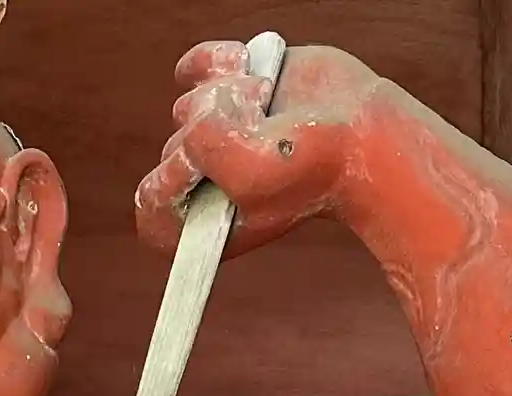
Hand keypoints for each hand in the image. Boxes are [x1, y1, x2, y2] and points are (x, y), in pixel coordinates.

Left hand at [136, 43, 378, 259]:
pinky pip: (193, 68)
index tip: (198, 174)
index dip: (166, 187)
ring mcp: (218, 131)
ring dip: (226, 99)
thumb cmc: (312, 167)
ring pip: (185, 107)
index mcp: (205, 219)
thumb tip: (194, 108)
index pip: (150, 206)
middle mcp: (206, 177)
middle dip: (211, 137)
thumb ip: (203, 147)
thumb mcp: (249, 175)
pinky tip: (240, 64)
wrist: (360, 129)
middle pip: (170, 151)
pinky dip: (211, 61)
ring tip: (266, 108)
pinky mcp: (231, 88)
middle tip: (259, 139)